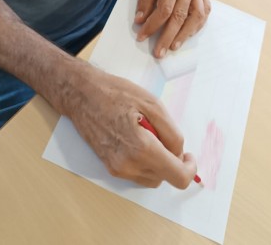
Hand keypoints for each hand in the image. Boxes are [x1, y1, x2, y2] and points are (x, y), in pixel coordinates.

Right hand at [68, 64, 197, 187]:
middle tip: (164, 134)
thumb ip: (172, 132)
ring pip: (152, 177)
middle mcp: (129, 165)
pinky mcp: (110, 167)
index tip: (189, 155)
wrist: (81, 95)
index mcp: (142, 149)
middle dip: (172, 160)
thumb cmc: (115, 93)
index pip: (178, 176)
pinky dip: (144, 161)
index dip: (190, 168)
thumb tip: (180, 153)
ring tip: (147, 133)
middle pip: (165, 177)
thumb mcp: (152, 103)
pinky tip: (136, 138)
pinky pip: (138, 173)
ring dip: (158, 161)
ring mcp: (118, 169)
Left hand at [135, 0, 210, 56]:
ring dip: (185, 35)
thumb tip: (141, 20)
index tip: (142, 36)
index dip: (153, 26)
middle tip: (159, 52)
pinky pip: (204, 10)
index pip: (165, 10)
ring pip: (196, 17)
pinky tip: (188, 32)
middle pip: (181, 17)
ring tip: (174, 46)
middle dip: (168, 37)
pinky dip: (197, 24)